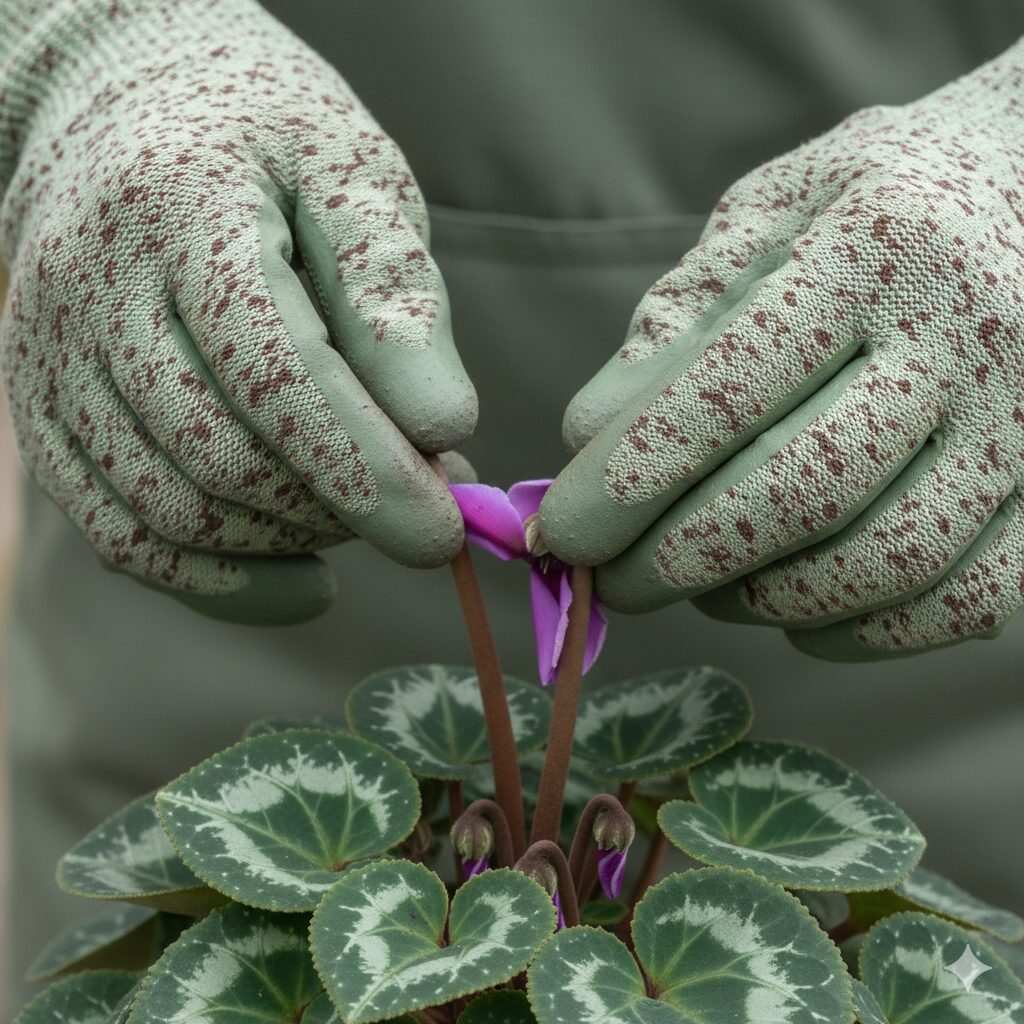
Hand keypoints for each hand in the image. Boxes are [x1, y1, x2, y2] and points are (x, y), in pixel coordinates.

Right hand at [0, 0, 475, 623]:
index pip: (276, 373)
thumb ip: (396, 297)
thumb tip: (445, 428)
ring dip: (290, 540)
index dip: (367, 467)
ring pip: (173, 512)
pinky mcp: (42, 416)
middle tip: (417, 498)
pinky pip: (123, 540)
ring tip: (361, 507)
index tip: (444, 530)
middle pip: (223, 457)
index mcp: (182, 210)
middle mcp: (92, 291)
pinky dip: (224, 584)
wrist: (128, 111)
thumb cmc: (265, 144)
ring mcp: (49, 361)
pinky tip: (305, 579)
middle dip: (338, 507)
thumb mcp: (353, 177)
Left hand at [541, 44, 1023, 660]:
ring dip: (763, 599)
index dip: (630, 479)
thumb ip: (678, 321)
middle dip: (679, 559)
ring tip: (699, 586)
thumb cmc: (874, 205)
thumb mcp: (770, 218)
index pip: (731, 386)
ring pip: (885, 560)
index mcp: (878, 244)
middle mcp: (970, 331)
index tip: (558, 534)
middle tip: (610, 584)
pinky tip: (793, 607)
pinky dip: (862, 631)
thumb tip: (585, 437)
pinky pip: (965, 601)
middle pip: (805, 489)